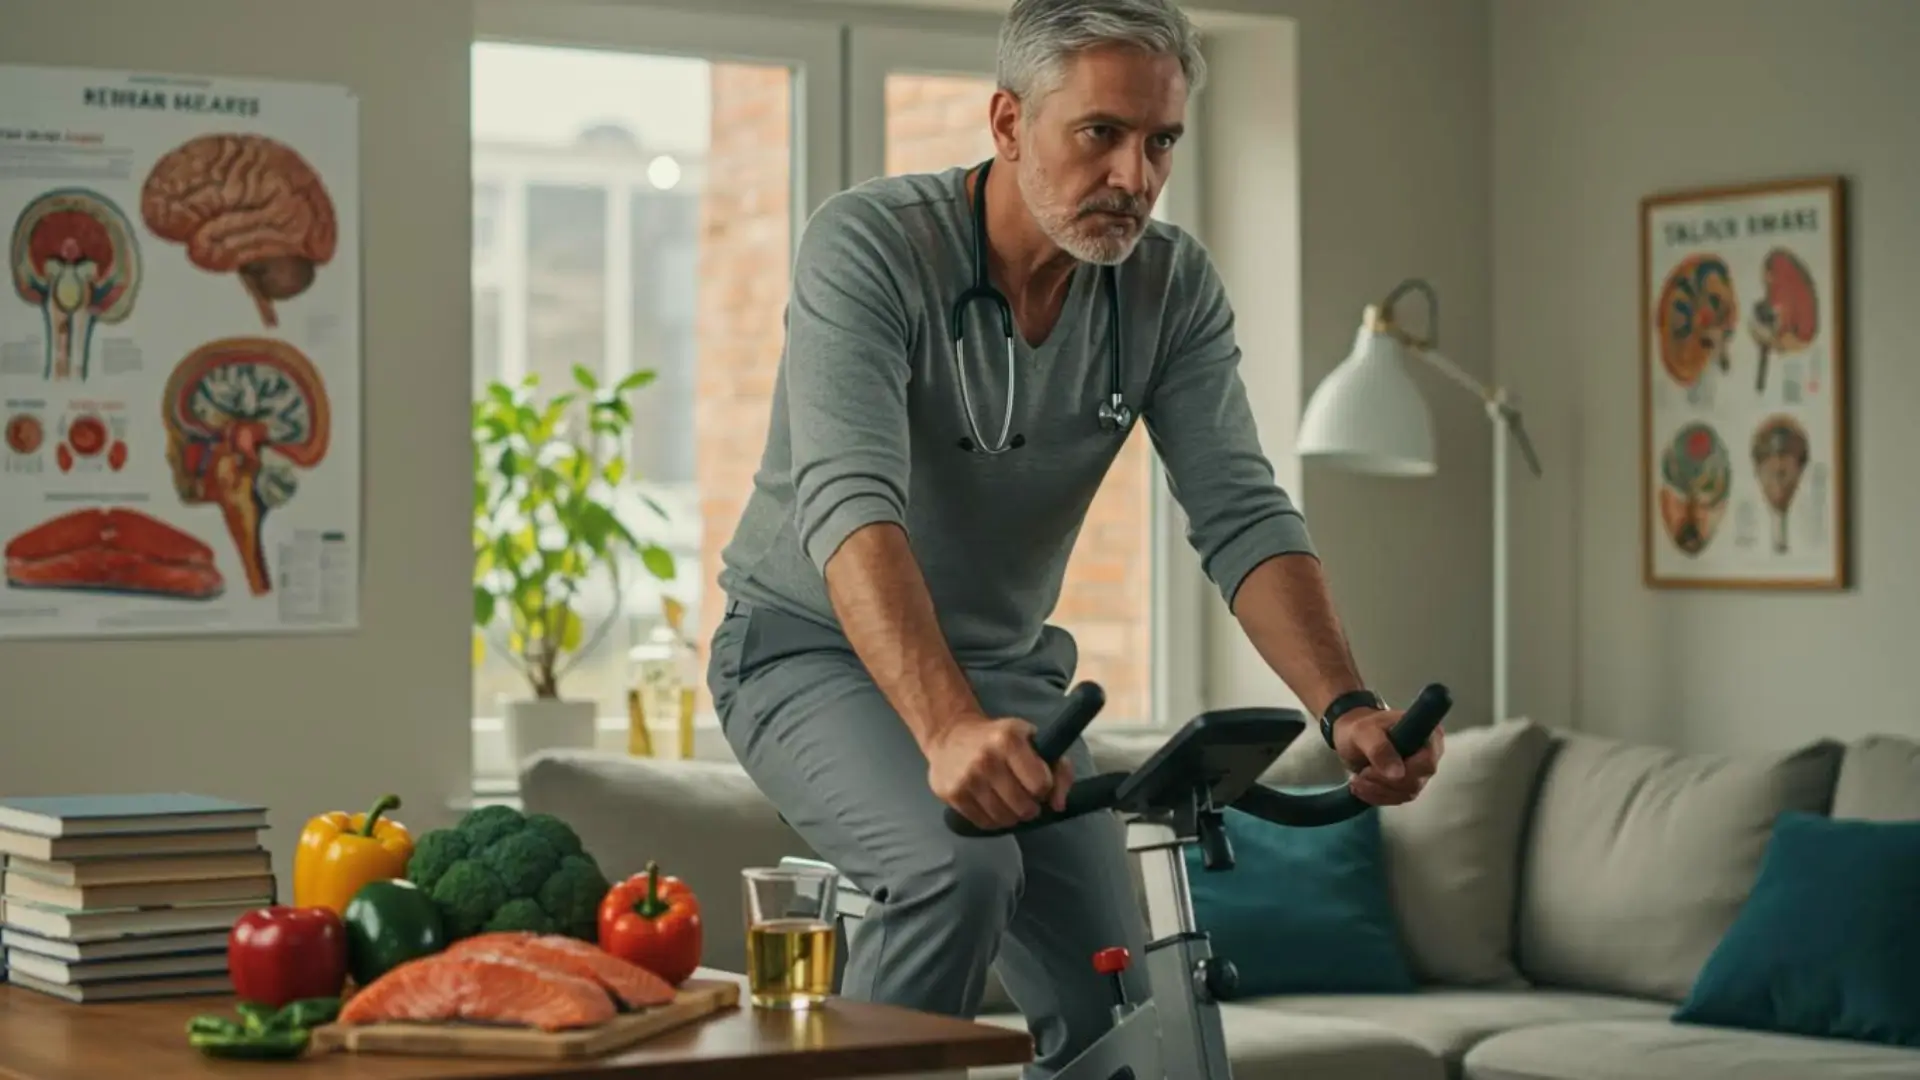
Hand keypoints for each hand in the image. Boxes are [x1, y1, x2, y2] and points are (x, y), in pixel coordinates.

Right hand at [925, 715, 1073, 830]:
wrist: (949, 734)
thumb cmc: (998, 738)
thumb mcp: (1032, 740)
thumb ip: (1058, 769)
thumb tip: (1058, 806)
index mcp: (1009, 740)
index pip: (1040, 785)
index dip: (1044, 788)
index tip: (1037, 782)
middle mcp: (986, 759)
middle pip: (1024, 807)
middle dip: (1030, 807)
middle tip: (1024, 797)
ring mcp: (967, 778)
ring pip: (1004, 819)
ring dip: (1012, 816)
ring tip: (1008, 802)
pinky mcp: (952, 794)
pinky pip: (984, 823)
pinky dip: (993, 820)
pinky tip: (992, 805)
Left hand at [1332, 708, 1443, 805]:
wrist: (1352, 738)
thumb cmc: (1361, 729)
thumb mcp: (1363, 732)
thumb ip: (1379, 748)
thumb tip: (1398, 775)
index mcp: (1428, 735)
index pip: (1427, 763)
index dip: (1403, 771)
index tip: (1372, 769)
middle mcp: (1430, 755)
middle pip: (1415, 782)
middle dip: (1384, 781)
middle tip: (1362, 773)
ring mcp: (1420, 773)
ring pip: (1405, 794)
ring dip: (1377, 790)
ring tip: (1357, 779)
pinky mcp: (1408, 786)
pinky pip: (1396, 799)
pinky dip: (1375, 796)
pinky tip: (1360, 787)